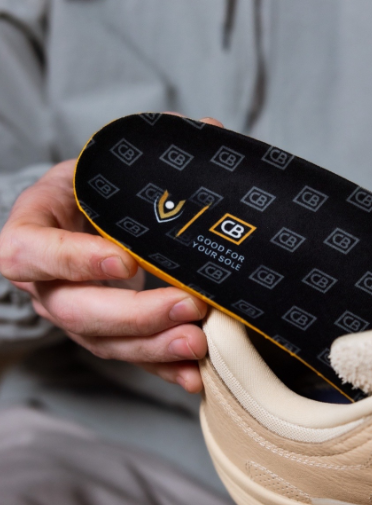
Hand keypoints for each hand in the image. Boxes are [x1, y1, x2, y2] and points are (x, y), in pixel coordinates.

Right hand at [0, 117, 222, 391]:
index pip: (31, 251)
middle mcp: (45, 282)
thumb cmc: (92, 188)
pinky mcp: (103, 337)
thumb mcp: (103, 163)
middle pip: (76, 311)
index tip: (125, 261)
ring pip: (104, 343)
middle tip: (188, 306)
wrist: (84, 218)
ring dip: (154, 348)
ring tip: (198, 343)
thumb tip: (208, 128)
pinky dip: (162, 369)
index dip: (72, 260)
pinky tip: (193, 377)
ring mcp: (73, 314)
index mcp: (32, 229)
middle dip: (135, 315)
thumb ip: (146, 150)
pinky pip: (130, 360)